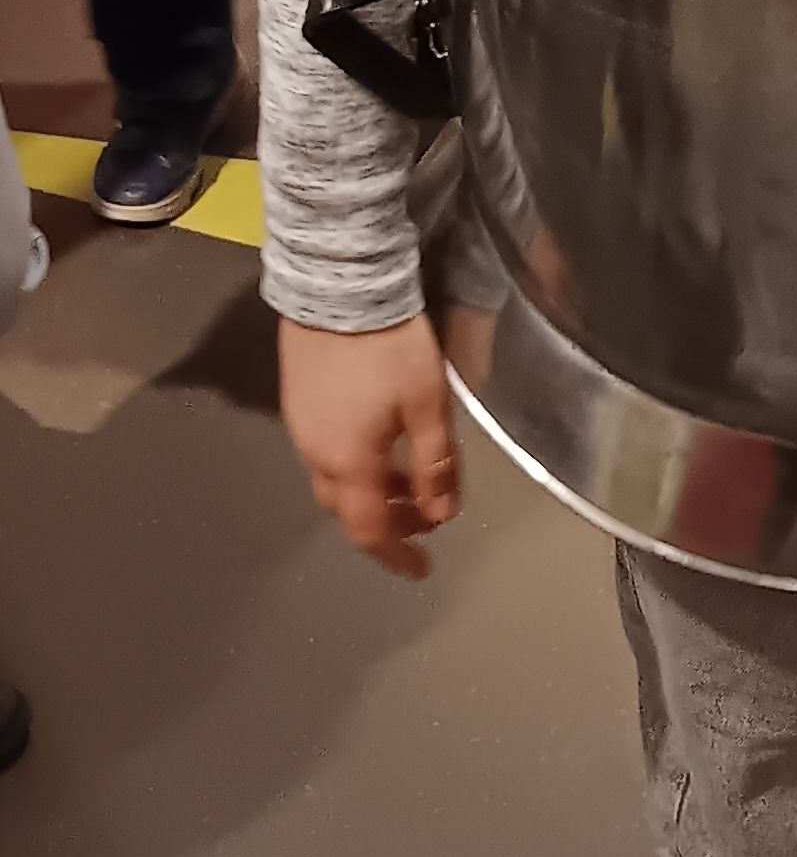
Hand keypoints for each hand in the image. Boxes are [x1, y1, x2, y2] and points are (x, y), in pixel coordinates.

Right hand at [279, 311, 460, 579]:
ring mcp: (300, 426)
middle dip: (386, 521)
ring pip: (333, 480)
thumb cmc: (390, 348)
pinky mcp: (296, 400)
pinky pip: (324, 451)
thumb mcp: (428, 406)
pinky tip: (379, 442)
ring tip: (406, 476)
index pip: (369, 530)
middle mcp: (315, 453)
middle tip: (423, 514)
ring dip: (370, 491)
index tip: (422, 569)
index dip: (396, 554)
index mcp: (349, 463)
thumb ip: (435, 465)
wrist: (338, 286)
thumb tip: (441, 516)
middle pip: (347, 509)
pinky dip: (355, 464)